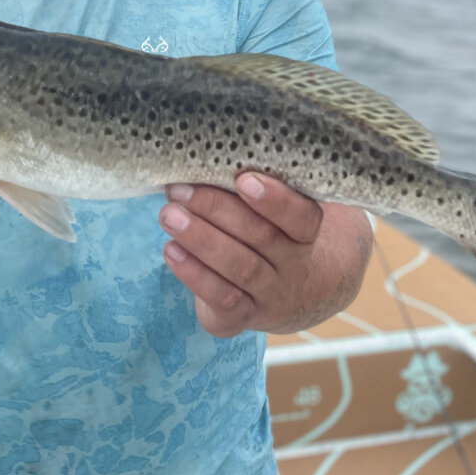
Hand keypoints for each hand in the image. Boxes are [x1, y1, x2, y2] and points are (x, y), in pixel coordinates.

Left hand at [159, 172, 368, 337]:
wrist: (294, 295)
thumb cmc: (273, 235)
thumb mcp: (276, 215)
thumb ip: (250, 191)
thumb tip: (200, 157)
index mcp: (306, 234)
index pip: (303, 217)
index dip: (276, 199)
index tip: (243, 178)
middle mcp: (293, 266)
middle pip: (261, 237)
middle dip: (217, 210)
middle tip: (180, 189)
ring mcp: (270, 296)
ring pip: (240, 267)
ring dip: (201, 239)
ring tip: (169, 215)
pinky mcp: (243, 317)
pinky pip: (221, 299)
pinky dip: (194, 275)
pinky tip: (171, 250)